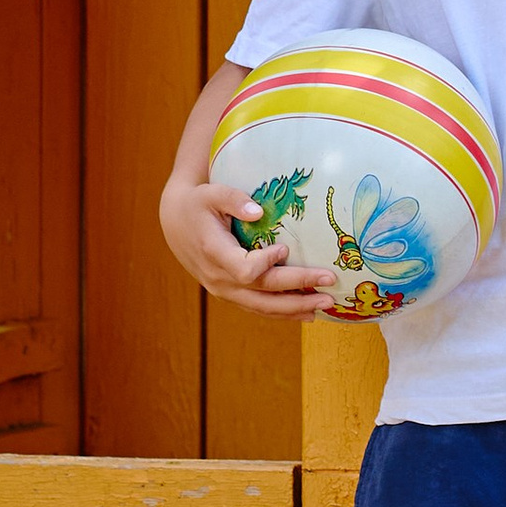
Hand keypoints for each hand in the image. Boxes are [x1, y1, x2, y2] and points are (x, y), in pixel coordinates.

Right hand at [158, 175, 336, 313]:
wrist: (176, 224)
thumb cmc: (197, 204)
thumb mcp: (211, 194)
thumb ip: (234, 199)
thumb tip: (259, 211)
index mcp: (214, 252)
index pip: (245, 270)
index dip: (266, 263)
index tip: (285, 248)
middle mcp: (219, 278)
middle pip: (262, 293)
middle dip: (298, 291)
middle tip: (330, 288)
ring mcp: (224, 290)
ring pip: (262, 308)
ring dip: (295, 308)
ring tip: (326, 306)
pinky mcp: (230, 294)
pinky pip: (258, 308)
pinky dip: (282, 312)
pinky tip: (306, 312)